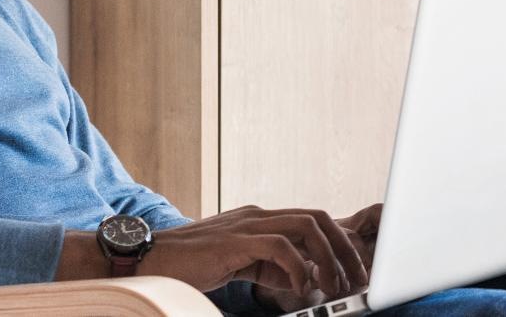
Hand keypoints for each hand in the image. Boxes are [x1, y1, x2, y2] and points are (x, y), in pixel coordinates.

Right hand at [134, 205, 368, 301]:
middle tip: (356, 279)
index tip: (353, 271)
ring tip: (332, 286)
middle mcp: (259, 214)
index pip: (313, 220)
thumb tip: (305, 279)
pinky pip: (281, 247)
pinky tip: (301, 289)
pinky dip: (299, 268)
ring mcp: (248, 223)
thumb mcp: (243, 264)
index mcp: (262, 219)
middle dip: (344, 248)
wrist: (150, 259)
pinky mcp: (236, 240)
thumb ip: (272, 267)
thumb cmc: (192, 264)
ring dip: (328, 257)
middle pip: (319, 217)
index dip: (339, 244)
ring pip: (307, 226)